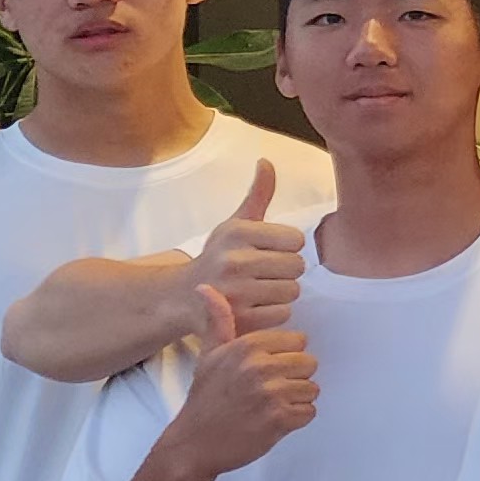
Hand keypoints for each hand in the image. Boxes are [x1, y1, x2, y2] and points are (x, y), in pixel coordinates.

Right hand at [170, 284, 317, 475]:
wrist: (194, 443)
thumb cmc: (205, 399)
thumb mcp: (208, 355)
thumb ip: (218, 321)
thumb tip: (206, 288)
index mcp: (247, 346)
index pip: (298, 341)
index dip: (285, 357)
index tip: (266, 370)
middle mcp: (260, 367)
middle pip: (308, 363)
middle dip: (293, 378)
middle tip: (268, 392)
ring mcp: (271, 394)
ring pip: (312, 389)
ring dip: (296, 400)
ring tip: (269, 406)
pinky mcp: (279, 420)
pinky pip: (309, 413)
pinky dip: (296, 419)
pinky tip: (272, 421)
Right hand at [189, 160, 305, 334]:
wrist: (182, 296)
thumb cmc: (218, 256)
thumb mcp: (234, 223)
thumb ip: (258, 194)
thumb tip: (266, 161)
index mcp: (237, 232)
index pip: (296, 239)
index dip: (287, 246)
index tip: (269, 251)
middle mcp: (234, 260)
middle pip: (297, 266)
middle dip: (286, 270)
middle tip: (265, 273)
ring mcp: (235, 292)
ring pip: (292, 291)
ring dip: (282, 292)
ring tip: (260, 289)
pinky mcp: (238, 319)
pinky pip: (282, 314)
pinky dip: (274, 312)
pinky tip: (255, 306)